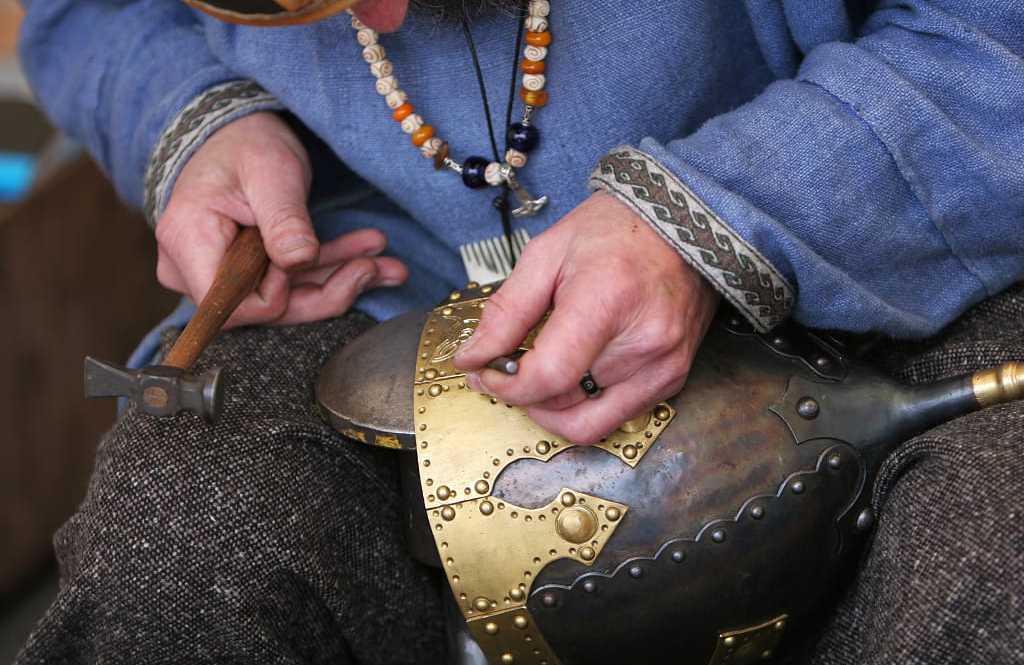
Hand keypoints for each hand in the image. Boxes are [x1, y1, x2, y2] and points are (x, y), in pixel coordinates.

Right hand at [155, 112, 406, 327]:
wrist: (240, 133)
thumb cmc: (247, 144)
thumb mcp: (271, 173)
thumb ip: (284, 219)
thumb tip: (298, 262)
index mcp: (189, 242)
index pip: (230, 307)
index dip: (277, 296)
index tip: (308, 257)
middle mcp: (191, 269)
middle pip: (264, 310)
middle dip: (328, 291)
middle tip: (379, 268)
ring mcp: (215, 276)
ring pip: (285, 301)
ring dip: (339, 282)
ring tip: (389, 265)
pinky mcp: (241, 276)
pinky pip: (289, 288)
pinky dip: (330, 272)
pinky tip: (369, 259)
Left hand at [453, 191, 719, 443]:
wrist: (681, 224)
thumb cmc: (614, 231)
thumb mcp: (546, 255)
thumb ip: (506, 311)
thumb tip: (472, 358)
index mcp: (606, 301)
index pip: (549, 376)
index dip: (507, 386)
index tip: (485, 372)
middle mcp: (643, 342)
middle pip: (563, 403)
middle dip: (523, 394)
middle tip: (505, 368)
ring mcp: (663, 366)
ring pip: (587, 422)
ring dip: (552, 407)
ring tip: (539, 373)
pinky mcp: (673, 379)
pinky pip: (616, 417)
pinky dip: (584, 406)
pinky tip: (573, 374)